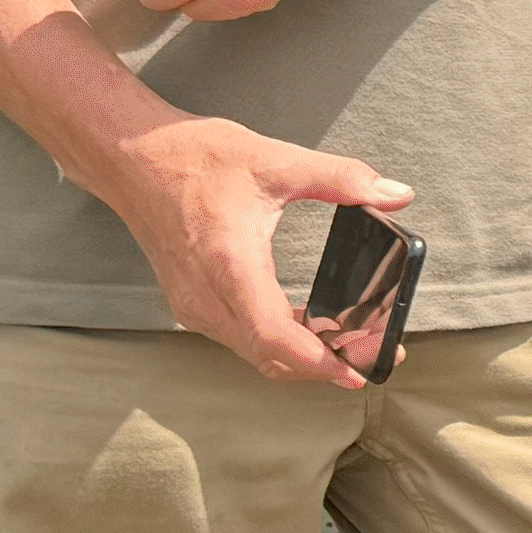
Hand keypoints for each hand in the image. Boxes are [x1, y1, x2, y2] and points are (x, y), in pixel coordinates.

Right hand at [101, 108, 416, 385]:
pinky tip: (315, 328)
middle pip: (271, 356)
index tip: (356, 373)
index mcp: (227, 263)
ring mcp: (194, 305)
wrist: (135, 159)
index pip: (273, 335)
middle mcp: (206, 296)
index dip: (317, 362)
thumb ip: (342, 179)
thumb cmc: (195, 159)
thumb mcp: (277, 160)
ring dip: (305, 357)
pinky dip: (281, 343)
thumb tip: (396, 194)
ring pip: (256, 353)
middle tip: (376, 353)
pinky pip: (243, 338)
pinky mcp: (193, 303)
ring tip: (355, 342)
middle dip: (327, 364)